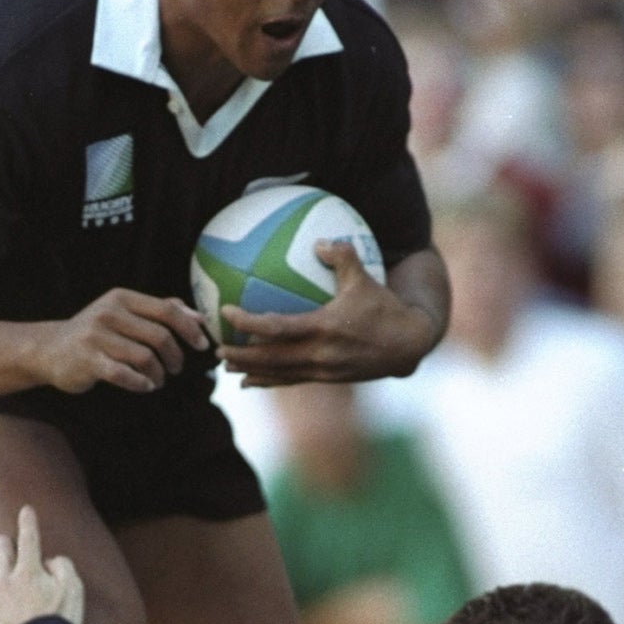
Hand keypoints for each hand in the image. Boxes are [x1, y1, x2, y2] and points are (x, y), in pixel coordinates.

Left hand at [0, 506, 85, 623]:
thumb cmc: (59, 617)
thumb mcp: (73, 587)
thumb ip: (63, 567)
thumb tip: (50, 561)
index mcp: (27, 572)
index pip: (29, 541)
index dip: (28, 523)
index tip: (25, 510)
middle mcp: (7, 584)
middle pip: (2, 559)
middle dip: (3, 546)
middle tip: (1, 539)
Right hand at [36, 289, 210, 393]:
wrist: (50, 349)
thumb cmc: (96, 333)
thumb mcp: (123, 313)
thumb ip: (158, 310)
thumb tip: (197, 316)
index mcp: (122, 298)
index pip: (166, 309)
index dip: (189, 328)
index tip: (202, 345)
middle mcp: (109, 313)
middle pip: (159, 335)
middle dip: (175, 356)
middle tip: (175, 369)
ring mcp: (96, 337)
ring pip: (145, 357)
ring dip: (158, 374)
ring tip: (158, 380)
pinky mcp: (88, 360)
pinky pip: (124, 375)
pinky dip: (140, 383)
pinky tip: (144, 386)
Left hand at [218, 243, 437, 386]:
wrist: (407, 346)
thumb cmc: (385, 307)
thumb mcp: (365, 277)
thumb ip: (342, 256)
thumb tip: (318, 241)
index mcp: (324, 328)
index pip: (276, 328)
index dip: (248, 323)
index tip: (227, 313)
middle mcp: (320, 354)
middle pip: (270, 359)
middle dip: (241, 356)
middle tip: (215, 349)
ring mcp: (323, 371)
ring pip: (279, 374)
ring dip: (251, 371)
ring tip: (227, 369)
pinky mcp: (328, 379)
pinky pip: (292, 381)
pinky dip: (270, 382)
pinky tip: (252, 382)